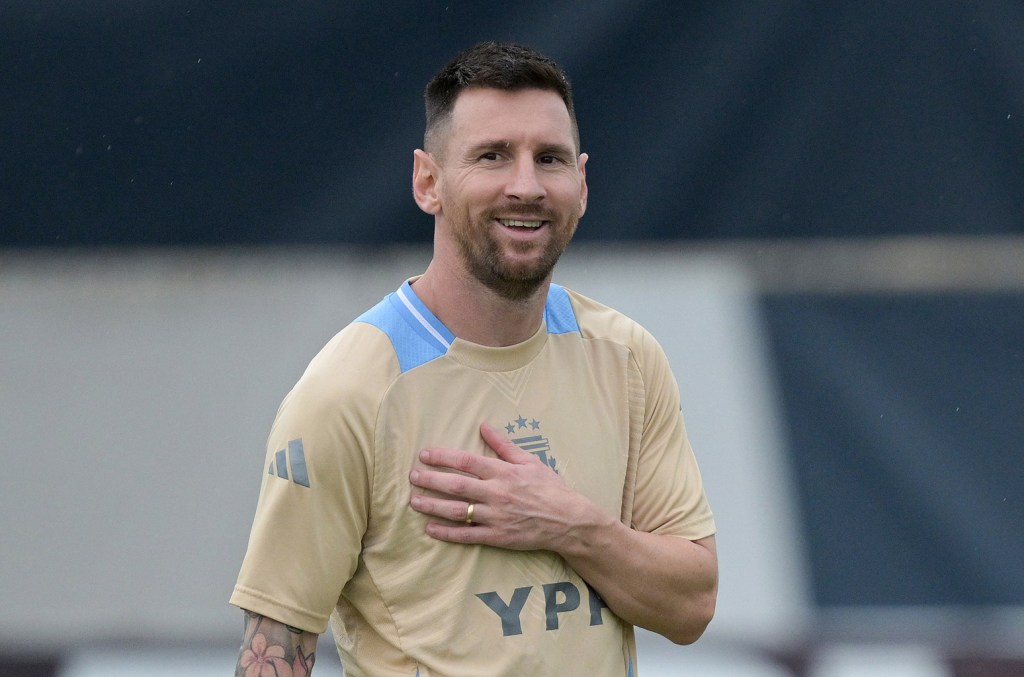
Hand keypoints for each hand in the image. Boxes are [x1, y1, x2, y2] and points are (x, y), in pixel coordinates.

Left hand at [409, 422, 589, 550]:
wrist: (569, 520)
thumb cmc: (550, 488)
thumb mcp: (530, 461)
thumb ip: (504, 445)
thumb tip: (484, 426)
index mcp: (503, 472)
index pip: (466, 462)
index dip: (443, 458)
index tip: (424, 455)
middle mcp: (496, 493)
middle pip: (456, 485)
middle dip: (431, 480)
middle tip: (413, 477)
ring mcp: (495, 517)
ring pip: (457, 511)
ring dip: (433, 506)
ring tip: (414, 501)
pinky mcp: (497, 537)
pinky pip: (467, 535)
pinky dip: (447, 533)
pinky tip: (430, 529)